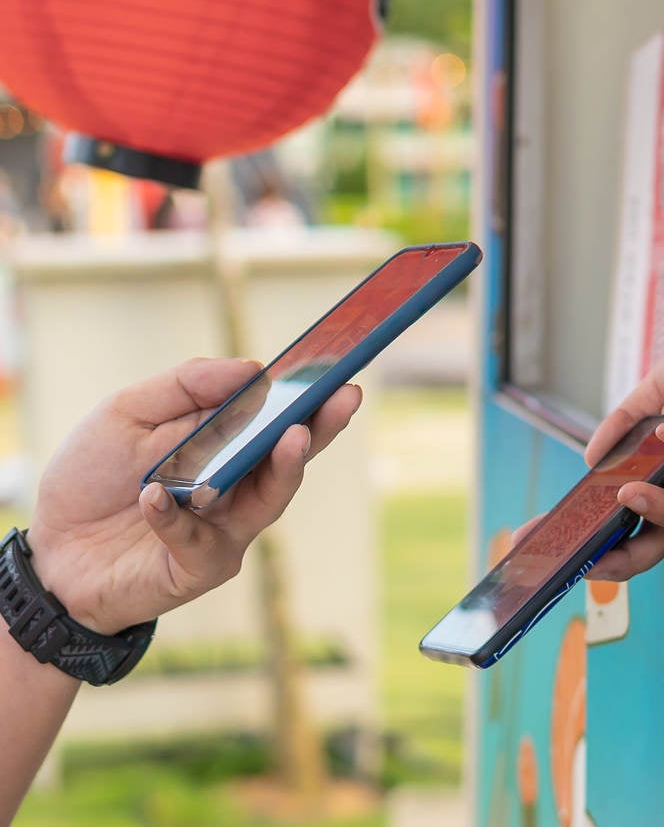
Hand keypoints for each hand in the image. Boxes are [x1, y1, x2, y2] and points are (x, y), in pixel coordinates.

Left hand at [24, 358, 362, 634]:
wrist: (48, 553)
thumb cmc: (93, 479)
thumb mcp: (126, 414)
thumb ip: (185, 387)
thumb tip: (251, 369)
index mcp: (229, 446)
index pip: (279, 417)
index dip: (311, 394)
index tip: (336, 367)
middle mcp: (240, 488)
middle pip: (293, 457)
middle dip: (322, 425)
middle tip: (343, 396)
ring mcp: (227, 530)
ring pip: (269, 500)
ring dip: (282, 467)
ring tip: (291, 435)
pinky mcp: (199, 568)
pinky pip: (198, 540)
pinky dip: (173, 517)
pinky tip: (151, 497)